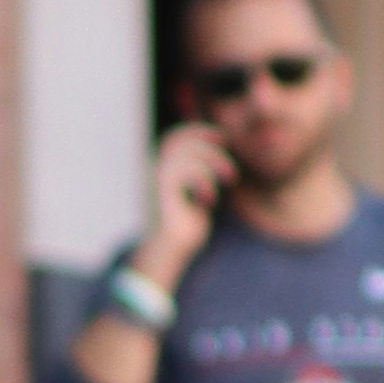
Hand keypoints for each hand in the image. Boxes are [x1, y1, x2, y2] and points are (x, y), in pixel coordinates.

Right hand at [142, 121, 232, 279]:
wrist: (170, 250)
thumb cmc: (186, 222)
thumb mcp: (196, 192)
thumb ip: (200, 171)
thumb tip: (217, 150)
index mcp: (158, 166)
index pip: (174, 137)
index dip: (197, 131)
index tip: (222, 138)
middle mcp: (153, 169)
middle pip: (180, 140)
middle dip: (209, 146)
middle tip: (228, 164)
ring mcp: (155, 180)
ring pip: (186, 154)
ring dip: (214, 161)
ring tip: (230, 178)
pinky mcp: (162, 194)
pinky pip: (186, 172)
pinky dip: (205, 180)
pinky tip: (210, 198)